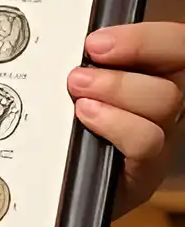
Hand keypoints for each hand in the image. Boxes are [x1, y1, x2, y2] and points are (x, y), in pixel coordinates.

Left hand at [68, 22, 184, 217]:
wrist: (54, 187)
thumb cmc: (63, 127)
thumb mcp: (71, 89)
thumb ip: (82, 64)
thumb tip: (63, 39)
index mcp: (151, 75)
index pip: (174, 45)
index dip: (144, 38)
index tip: (96, 43)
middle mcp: (163, 105)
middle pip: (173, 73)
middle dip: (128, 61)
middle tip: (79, 72)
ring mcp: (160, 138)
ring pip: (165, 102)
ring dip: (118, 89)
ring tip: (78, 92)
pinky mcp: (145, 170)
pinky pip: (147, 142)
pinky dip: (116, 124)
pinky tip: (86, 118)